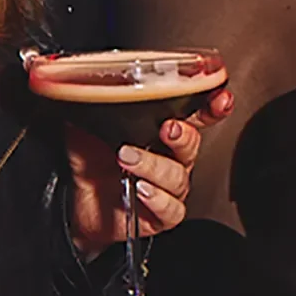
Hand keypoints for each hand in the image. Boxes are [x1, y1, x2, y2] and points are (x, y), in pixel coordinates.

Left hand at [66, 88, 233, 257]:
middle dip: (183, 135)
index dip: (211, 108)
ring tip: (128, 159)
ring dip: (154, 166)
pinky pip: (171, 209)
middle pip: (192, 144)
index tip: (219, 98)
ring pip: (178, 177)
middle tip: (166, 128)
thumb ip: (90, 107)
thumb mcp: (86, 129)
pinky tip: (142, 189)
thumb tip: (77, 80)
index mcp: (160, 134)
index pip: (194, 116)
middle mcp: (170, 159)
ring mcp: (167, 188)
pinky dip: (158, 199)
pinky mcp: (160, 215)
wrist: (77, 205)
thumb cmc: (90, 164)